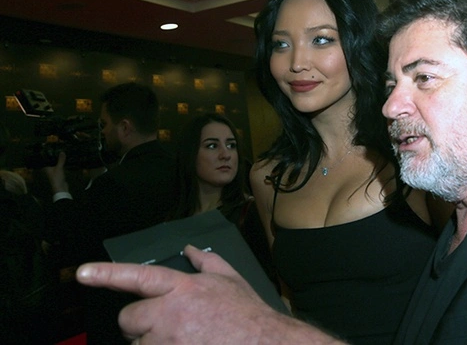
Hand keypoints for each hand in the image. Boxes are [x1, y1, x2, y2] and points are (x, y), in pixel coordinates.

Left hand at [43, 151, 67, 192]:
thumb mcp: (59, 168)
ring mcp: (54, 172)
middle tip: (57, 150)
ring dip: (58, 161)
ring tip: (62, 154)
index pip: (45, 160)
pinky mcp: (59, 174)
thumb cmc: (56, 178)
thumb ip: (61, 160)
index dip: (47, 155)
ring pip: (56, 164)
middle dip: (54, 157)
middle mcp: (49, 169)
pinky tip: (65, 161)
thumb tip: (62, 152)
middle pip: (51, 162)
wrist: (60, 188)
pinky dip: (62, 164)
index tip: (49, 149)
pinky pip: (60, 167)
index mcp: (46, 168)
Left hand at [76, 245, 336, 343]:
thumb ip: (206, 262)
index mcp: (183, 288)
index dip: (107, 274)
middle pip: (128, 320)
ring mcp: (168, 342)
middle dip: (140, 324)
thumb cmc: (248, 315)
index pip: (139, 277)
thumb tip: (190, 249)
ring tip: (183, 340)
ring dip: (153, 343)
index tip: (82, 273)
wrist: (265, 344)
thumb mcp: (231, 280)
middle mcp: (170, 314)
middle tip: (164, 326)